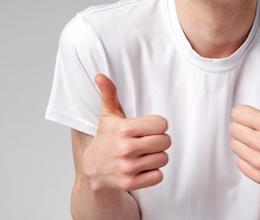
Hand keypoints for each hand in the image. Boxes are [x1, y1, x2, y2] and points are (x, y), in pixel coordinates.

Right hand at [82, 74, 170, 191]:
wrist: (93, 168)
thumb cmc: (106, 137)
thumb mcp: (108, 115)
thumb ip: (108, 94)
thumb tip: (100, 76)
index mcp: (124, 129)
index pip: (162, 124)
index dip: (157, 126)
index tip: (146, 128)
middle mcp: (125, 149)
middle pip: (166, 141)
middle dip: (159, 141)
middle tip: (146, 141)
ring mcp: (128, 168)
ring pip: (164, 158)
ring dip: (157, 157)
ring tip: (143, 154)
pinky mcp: (130, 184)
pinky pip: (158, 176)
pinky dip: (153, 172)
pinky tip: (141, 167)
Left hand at [229, 64, 259, 186]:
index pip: (237, 113)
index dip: (245, 114)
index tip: (255, 118)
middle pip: (233, 129)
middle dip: (243, 128)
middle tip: (257, 130)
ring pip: (234, 145)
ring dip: (243, 143)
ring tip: (259, 143)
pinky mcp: (258, 175)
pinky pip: (239, 162)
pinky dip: (246, 159)